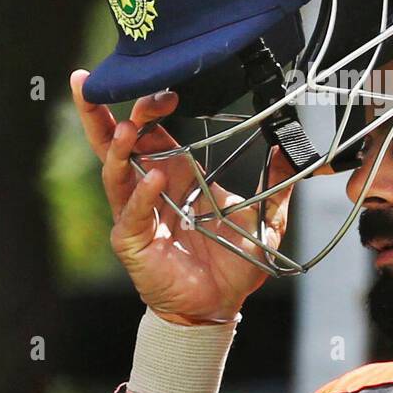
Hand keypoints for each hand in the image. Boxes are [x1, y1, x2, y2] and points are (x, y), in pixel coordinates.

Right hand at [70, 71, 292, 325]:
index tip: (167, 90)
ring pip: (114, 173)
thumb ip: (276, 185)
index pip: (151, 131)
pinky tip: (156, 179)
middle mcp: (148, 188)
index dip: (151, 107)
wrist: (220, 305)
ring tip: (127, 128)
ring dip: (118, 149)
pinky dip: (141, 195)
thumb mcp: (264, 219)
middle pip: (115, 143)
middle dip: (104, 114)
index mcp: (175, 174)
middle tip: (103, 86)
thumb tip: (290, 152)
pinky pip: (132, 213)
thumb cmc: (233, 261)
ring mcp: (136, 214)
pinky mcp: (133, 241)